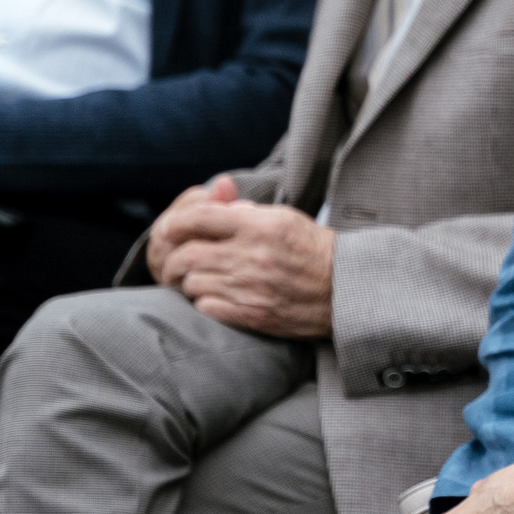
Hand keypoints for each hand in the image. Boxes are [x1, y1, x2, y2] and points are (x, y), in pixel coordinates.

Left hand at [149, 175, 335, 335]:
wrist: (345, 289)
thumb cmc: (313, 249)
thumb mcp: (283, 218)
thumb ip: (244, 211)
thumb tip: (213, 199)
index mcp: (259, 226)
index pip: (199, 217)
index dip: (175, 223)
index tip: (168, 230)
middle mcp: (251, 255)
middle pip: (188, 254)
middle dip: (174, 259)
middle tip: (174, 263)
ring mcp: (250, 287)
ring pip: (193, 282)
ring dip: (189, 281)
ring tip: (197, 279)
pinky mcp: (252, 314)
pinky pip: (207, 306)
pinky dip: (203, 301)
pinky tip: (214, 296)